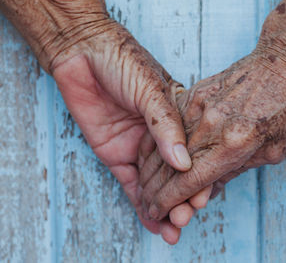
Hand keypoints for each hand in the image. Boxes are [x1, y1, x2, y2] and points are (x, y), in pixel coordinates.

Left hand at [52, 24, 191, 243]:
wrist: (81, 53)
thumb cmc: (121, 60)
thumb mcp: (150, 89)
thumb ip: (166, 125)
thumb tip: (183, 162)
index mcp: (177, 118)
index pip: (193, 154)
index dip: (198, 178)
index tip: (203, 199)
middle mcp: (160, 136)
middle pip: (175, 175)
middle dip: (182, 199)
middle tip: (186, 219)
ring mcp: (138, 147)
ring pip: (155, 185)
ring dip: (164, 208)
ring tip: (173, 231)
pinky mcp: (116, 154)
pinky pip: (131, 184)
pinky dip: (141, 204)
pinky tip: (152, 222)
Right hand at [139, 43, 285, 221]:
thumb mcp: (273, 151)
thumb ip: (236, 170)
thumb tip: (208, 188)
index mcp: (233, 143)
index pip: (188, 181)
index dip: (168, 202)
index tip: (156, 213)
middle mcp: (210, 125)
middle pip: (170, 166)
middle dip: (153, 192)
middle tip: (147, 206)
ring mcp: (199, 106)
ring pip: (164, 145)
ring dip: (150, 170)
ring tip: (144, 187)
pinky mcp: (195, 92)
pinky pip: (169, 124)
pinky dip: (157, 143)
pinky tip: (149, 157)